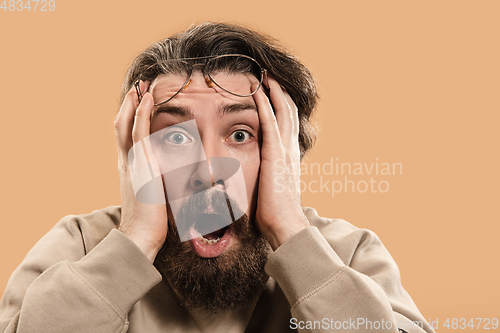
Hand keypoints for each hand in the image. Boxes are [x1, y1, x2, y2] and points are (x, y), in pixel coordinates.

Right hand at [113, 80, 167, 261]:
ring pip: (126, 123)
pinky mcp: (139, 162)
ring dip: (134, 102)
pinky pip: (138, 130)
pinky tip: (148, 98)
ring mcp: (130, 160)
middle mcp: (126, 160)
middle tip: (138, 87)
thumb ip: (160, 182)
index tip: (140, 102)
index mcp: (130, 168)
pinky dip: (141, 112)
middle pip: (121, 124)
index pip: (127, 136)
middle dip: (129, 105)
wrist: (141, 233)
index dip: (131, 117)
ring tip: (142, 86)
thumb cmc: (151, 220)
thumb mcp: (154, 195)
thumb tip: (174, 177)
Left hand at [252, 77, 309, 249]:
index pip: (288, 123)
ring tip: (265, 75)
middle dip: (280, 92)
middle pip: (289, 112)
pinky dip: (265, 105)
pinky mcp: (275, 154)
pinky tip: (258, 91)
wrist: (284, 223)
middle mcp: (290, 148)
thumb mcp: (274, 187)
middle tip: (270, 75)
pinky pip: (269, 123)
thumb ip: (270, 174)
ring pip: (282, 112)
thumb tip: (261, 173)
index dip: (283, 105)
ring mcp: (284, 150)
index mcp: (289, 155)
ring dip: (274, 92)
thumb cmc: (276, 211)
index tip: (275, 91)